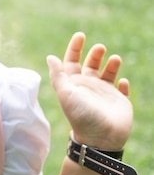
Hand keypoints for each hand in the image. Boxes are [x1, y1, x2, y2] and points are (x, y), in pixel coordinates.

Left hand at [46, 32, 132, 149]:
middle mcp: (88, 87)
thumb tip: (50, 57)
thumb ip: (58, 75)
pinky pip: (122, 90)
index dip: (74, 48)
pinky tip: (123, 81)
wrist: (100, 139)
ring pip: (108, 74)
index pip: (71, 61)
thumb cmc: (81, 115)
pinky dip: (123, 84)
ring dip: (111, 65)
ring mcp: (104, 94)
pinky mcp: (120, 102)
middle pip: (90, 65)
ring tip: (114, 58)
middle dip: (94, 54)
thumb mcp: (66, 93)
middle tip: (99, 47)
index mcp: (74, 83)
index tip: (80, 35)